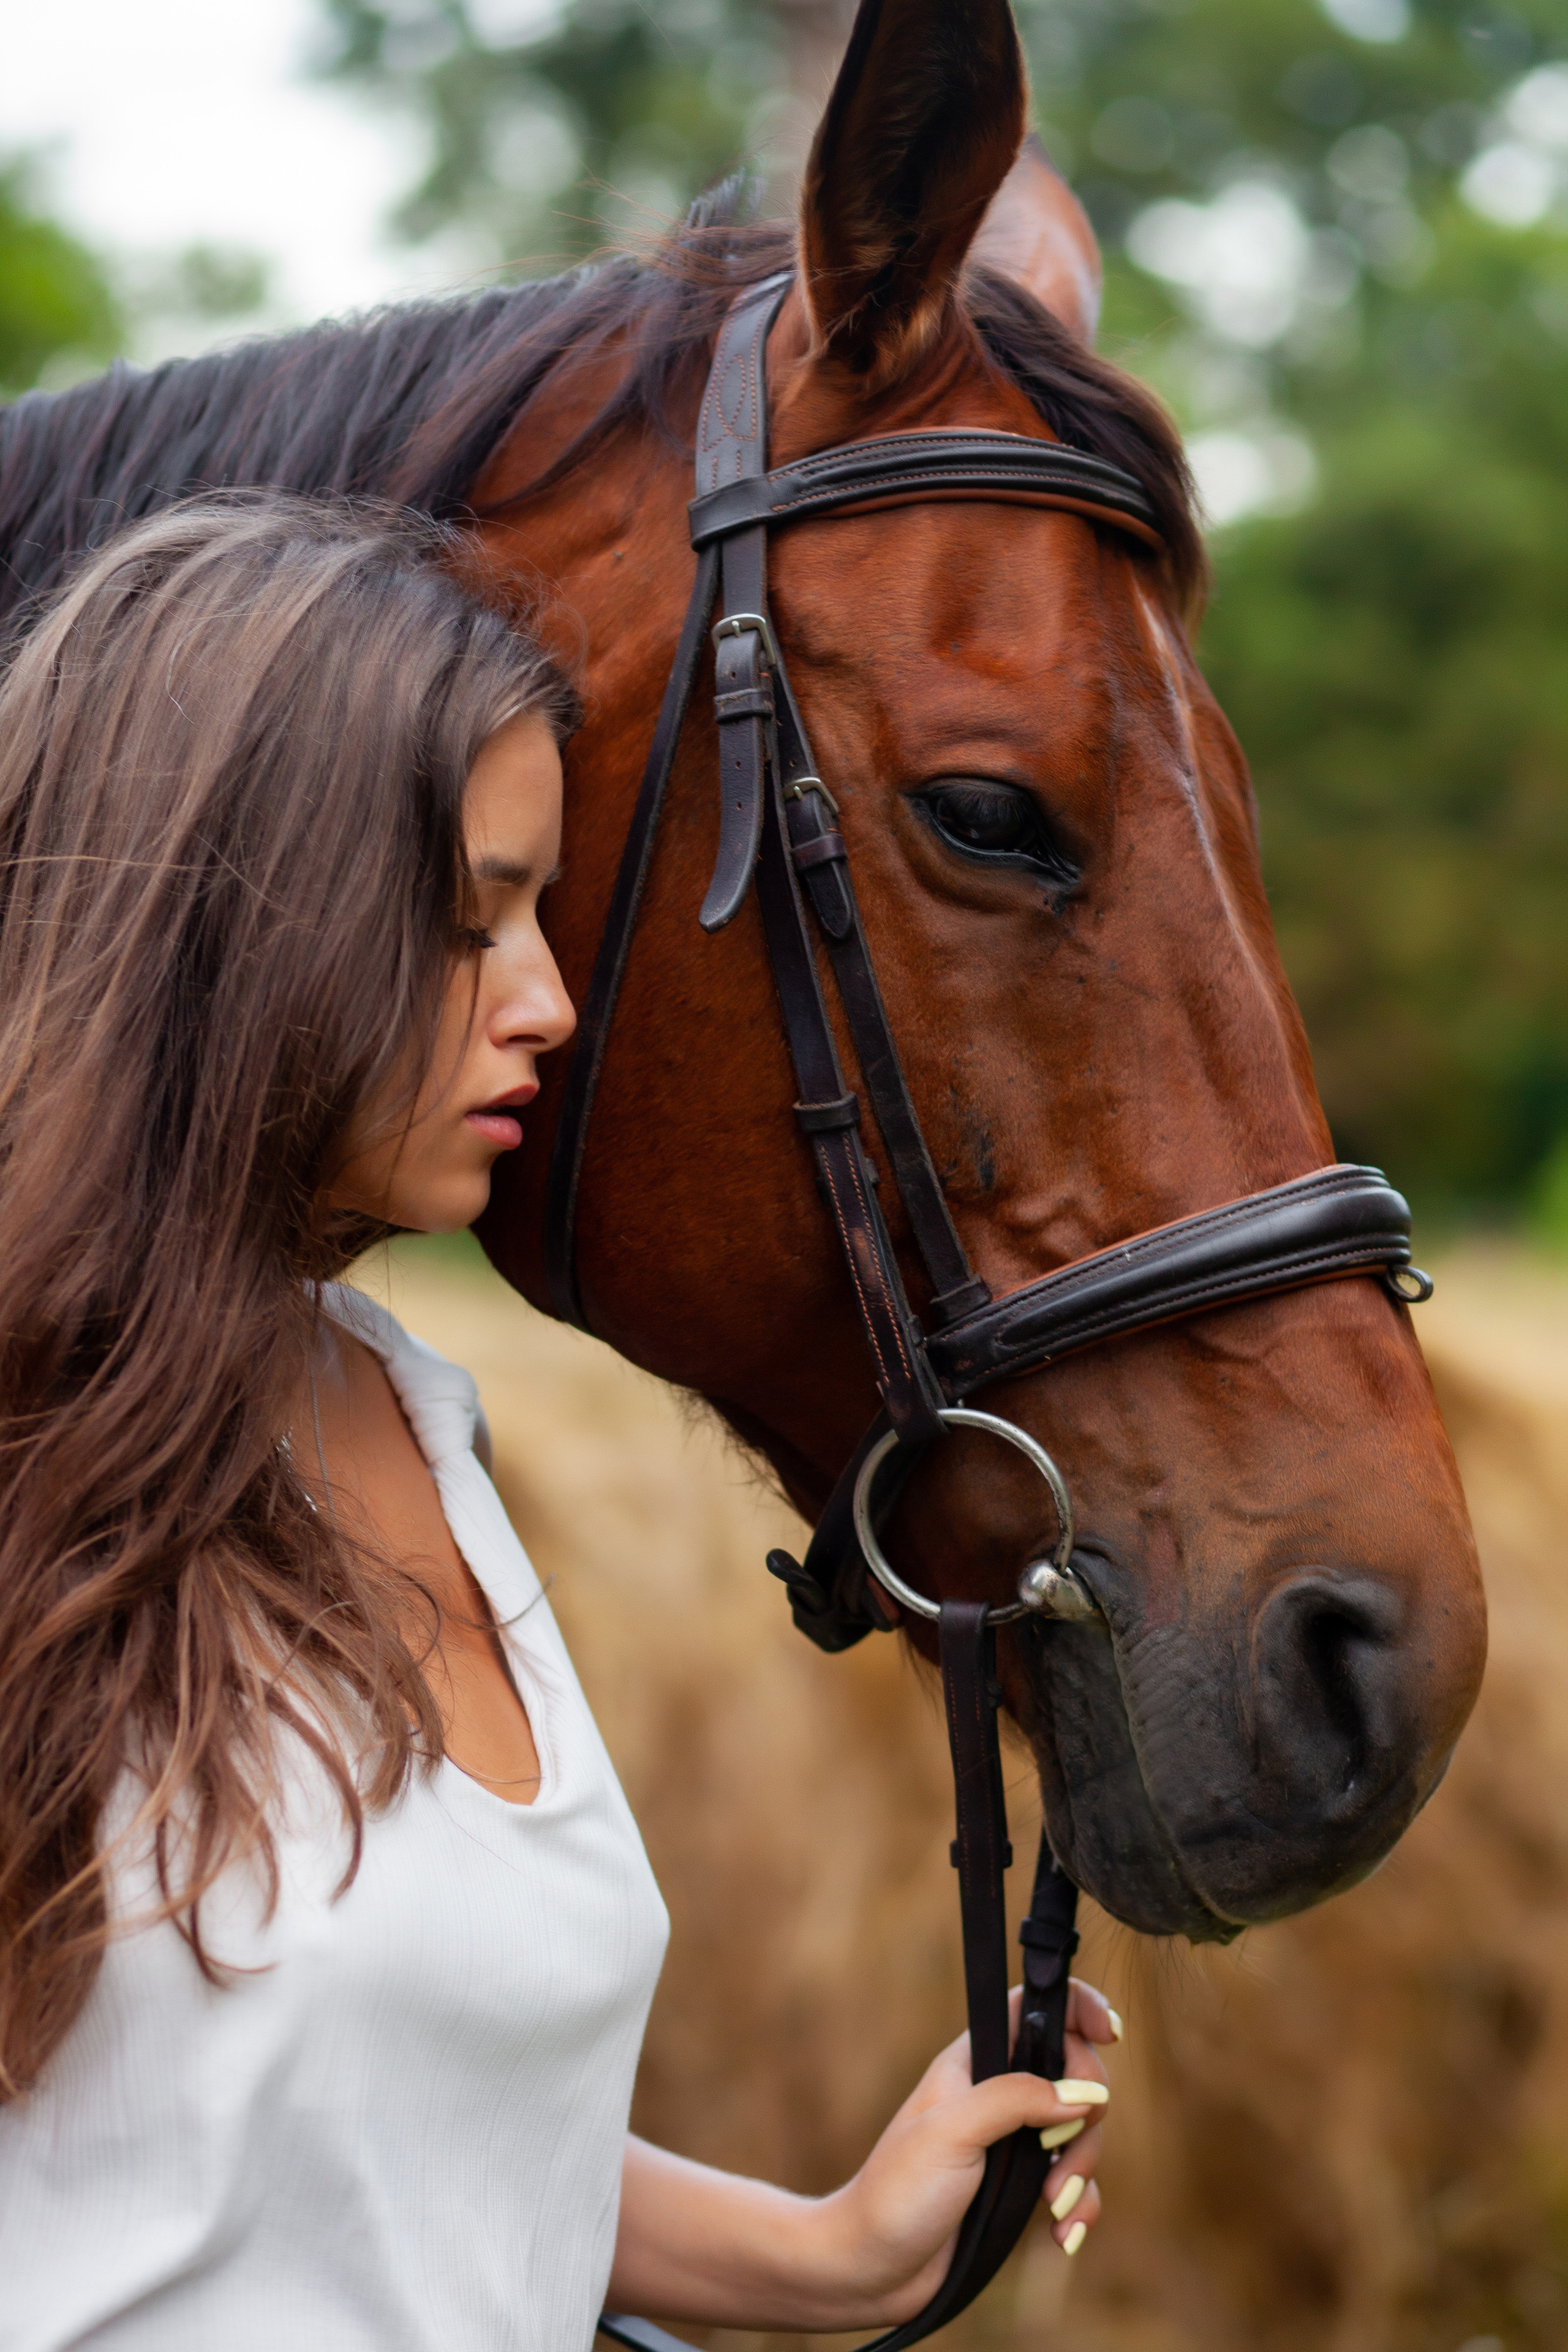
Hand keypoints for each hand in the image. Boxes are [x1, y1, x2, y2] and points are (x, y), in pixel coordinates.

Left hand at [608, 1976, 1119, 2333]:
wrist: (872, 2267)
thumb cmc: (897, 2191)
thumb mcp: (952, 2131)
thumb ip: (1015, 2099)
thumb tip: (1083, 2092)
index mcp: (976, 2063)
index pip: (1034, 2010)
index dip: (1075, 2009)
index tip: (1108, 2032)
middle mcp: (999, 2095)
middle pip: (1075, 2075)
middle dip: (1085, 2115)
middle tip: (1056, 2152)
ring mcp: (1014, 2143)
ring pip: (1082, 2133)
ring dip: (1082, 2169)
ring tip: (1052, 2206)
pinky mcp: (1023, 2189)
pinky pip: (1075, 2185)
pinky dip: (1080, 2207)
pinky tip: (1062, 2234)